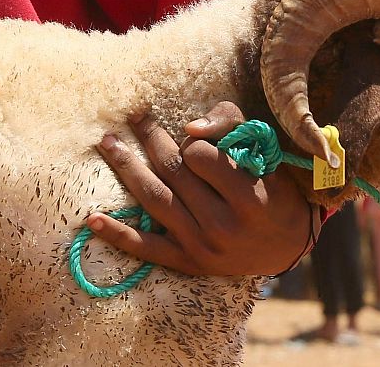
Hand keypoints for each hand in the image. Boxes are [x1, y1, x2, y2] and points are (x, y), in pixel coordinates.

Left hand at [89, 102, 315, 276]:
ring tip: (108, 143)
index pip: (200, 156)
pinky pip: (146, 247)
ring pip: (155, 200)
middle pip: (173, 172)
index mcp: (249, 198)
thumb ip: (232, 127)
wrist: (287, 244)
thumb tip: (189, 128)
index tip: (193, 136)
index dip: (192, 140)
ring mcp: (202, 247)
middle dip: (150, 140)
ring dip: (126, 168)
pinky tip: (93, 218)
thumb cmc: (274, 188)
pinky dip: (117, 233)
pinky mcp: (187, 262)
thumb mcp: (267, 153)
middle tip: (133, 117)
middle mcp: (223, 226)